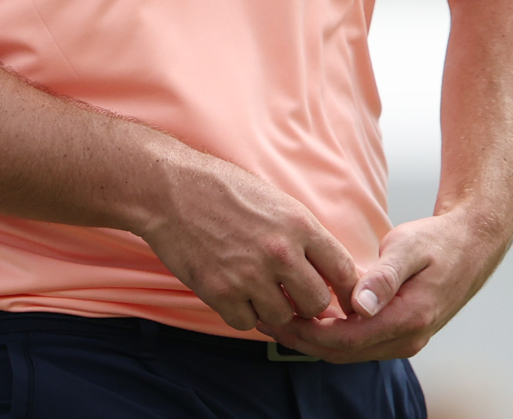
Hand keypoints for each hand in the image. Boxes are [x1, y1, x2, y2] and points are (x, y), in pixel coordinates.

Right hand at [132, 151, 361, 337]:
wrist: (169, 189)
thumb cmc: (222, 189)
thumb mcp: (275, 201)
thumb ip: (303, 235)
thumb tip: (327, 268)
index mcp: (300, 225)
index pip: (343, 272)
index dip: (343, 289)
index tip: (337, 296)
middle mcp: (280, 252)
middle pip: (316, 303)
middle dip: (306, 302)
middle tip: (290, 293)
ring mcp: (249, 274)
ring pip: (282, 317)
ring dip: (272, 309)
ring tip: (256, 288)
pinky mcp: (220, 292)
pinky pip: (247, 323)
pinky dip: (242, 313)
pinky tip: (233, 293)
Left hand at [265, 210, 503, 362]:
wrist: (472, 246)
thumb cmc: (437, 241)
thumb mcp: (408, 248)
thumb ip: (383, 277)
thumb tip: (359, 306)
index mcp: (408, 319)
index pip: (345, 340)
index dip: (306, 334)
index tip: (276, 317)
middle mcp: (407, 339)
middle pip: (342, 352)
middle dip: (301, 341)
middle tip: (265, 319)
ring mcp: (406, 340)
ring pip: (348, 352)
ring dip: (313, 340)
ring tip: (278, 317)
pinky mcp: (401, 334)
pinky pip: (359, 344)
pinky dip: (331, 336)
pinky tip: (308, 317)